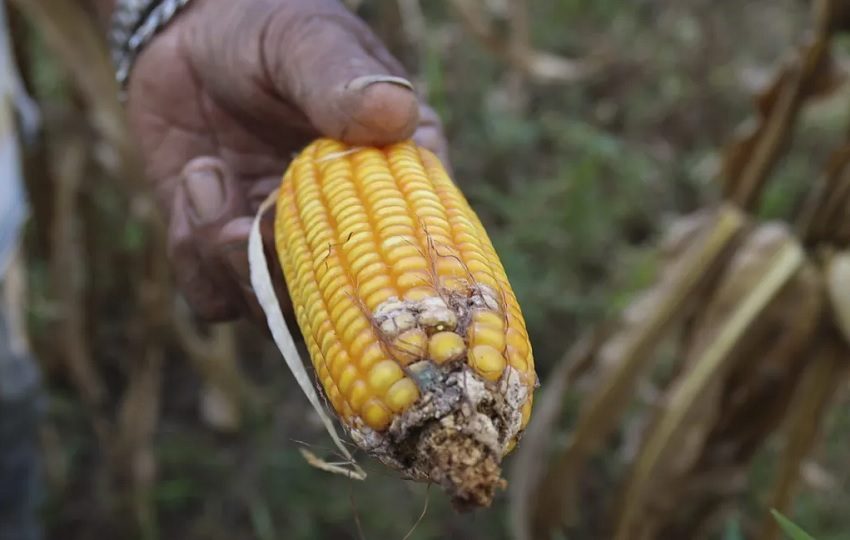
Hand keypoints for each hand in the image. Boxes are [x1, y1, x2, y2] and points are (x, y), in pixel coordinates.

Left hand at [125, 0, 447, 321]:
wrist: (186, 34)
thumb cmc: (266, 27)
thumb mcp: (306, 38)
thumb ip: (343, 78)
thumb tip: (396, 112)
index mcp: (396, 180)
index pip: (416, 251)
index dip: (384, 268)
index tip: (337, 246)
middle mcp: (350, 228)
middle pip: (344, 303)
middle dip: (287, 270)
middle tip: (250, 215)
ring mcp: (290, 249)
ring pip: (277, 312)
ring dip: (229, 259)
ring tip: (207, 174)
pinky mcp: (232, 257)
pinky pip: (218, 300)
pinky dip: (195, 255)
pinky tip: (196, 180)